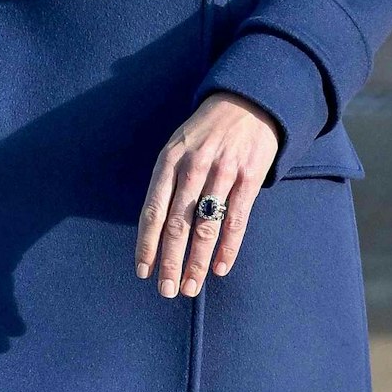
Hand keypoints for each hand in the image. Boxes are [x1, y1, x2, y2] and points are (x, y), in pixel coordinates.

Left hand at [137, 91, 279, 297]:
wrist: (247, 102)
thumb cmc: (207, 131)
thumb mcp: (178, 146)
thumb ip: (168, 182)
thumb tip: (157, 227)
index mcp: (169, 161)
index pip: (153, 210)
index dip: (147, 244)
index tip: (143, 272)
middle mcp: (193, 167)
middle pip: (177, 224)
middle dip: (170, 261)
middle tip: (166, 290)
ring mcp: (222, 172)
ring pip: (206, 227)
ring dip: (197, 262)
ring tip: (191, 287)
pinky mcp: (248, 177)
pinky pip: (236, 220)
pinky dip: (228, 247)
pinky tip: (220, 268)